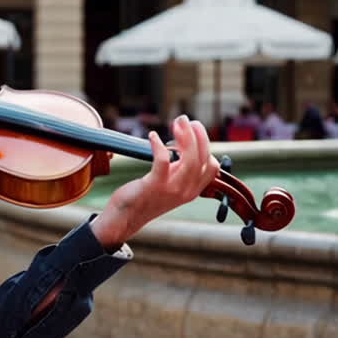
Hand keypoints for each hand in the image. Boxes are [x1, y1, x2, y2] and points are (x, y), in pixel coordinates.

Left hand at [90, 115, 218, 249]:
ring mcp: (172, 189)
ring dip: (185, 136)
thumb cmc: (146, 198)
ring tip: (177, 122)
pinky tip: (152, 136)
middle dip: (197, 134)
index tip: (193, 130)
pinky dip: (159, 145)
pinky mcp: (155, 185)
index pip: (212, 166)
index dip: (205, 145)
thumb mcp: (170, 184)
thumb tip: (184, 144)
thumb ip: (180, 170)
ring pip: (189, 159)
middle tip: (185, 119)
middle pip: (203, 158)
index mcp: (193, 190)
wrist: (126, 218)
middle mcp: (187, 191)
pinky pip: (162, 160)